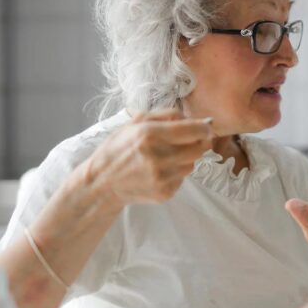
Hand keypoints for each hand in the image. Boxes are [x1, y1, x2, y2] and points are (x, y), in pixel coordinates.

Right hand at [83, 109, 213, 206]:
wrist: (102, 183)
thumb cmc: (118, 148)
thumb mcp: (136, 123)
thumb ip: (168, 115)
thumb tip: (198, 119)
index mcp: (150, 135)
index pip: (195, 130)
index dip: (205, 127)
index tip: (205, 126)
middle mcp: (158, 157)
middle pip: (200, 148)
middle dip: (199, 141)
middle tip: (189, 139)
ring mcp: (163, 177)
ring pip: (193, 163)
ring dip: (187, 157)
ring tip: (167, 155)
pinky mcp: (165, 192)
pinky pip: (183, 178)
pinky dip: (177, 172)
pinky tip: (160, 170)